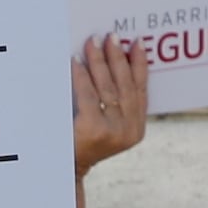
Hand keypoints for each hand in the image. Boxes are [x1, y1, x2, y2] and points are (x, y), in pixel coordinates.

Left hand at [69, 33, 151, 171]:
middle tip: (111, 36)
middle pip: (124, 84)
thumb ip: (118, 107)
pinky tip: (76, 61)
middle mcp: (129, 129)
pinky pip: (87, 94)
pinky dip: (81, 75)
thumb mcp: (109, 128)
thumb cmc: (84, 144)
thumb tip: (117, 63)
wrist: (66, 171)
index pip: (141, 89)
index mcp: (137, 128)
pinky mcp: (93, 129)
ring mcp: (112, 130)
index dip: (140, 64)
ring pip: (107, 86)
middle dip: (117, 57)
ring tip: (93, 42)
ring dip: (100, 60)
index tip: (137, 43)